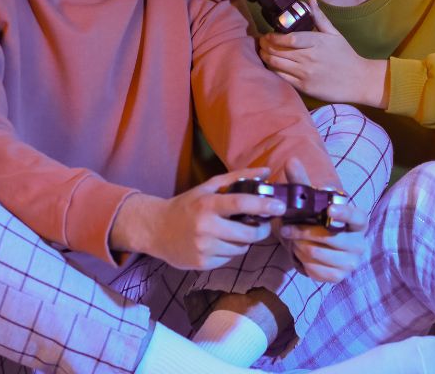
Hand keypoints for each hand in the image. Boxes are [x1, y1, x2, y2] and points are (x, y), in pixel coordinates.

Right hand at [126, 167, 286, 270]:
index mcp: (207, 204)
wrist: (156, 229)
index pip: (241, 204)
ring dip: (245, 241)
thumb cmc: (186, 205)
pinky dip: (230, 251)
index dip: (263, 205)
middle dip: (261, 231)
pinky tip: (220, 242)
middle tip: (263, 225)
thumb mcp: (208, 187)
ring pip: (241, 249)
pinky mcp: (202, 263)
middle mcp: (206, 227)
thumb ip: (238, 178)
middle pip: (247, 234)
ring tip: (236, 232)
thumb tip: (266, 171)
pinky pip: (229, 259)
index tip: (279, 206)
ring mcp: (204, 248)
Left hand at [258, 0, 388, 107]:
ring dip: (266, 57)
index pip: (289, 38)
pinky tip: (271, 65)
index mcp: (317, 42)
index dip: (274, 37)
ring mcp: (306, 74)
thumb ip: (319, 17)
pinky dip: (273, 70)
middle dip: (265, 46)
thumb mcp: (334, 34)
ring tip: (263, 52)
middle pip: (279, 51)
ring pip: (277, 64)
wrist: (358, 80)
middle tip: (261, 42)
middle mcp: (309, 58)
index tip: (268, 34)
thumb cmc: (346, 55)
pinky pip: (282, 78)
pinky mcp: (304, 87)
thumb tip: (308, 0)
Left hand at [276, 158, 368, 283]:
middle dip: (302, 232)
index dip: (344, 213)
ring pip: (318, 254)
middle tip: (286, 229)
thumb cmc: (318, 219)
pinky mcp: (340, 276)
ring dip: (299, 246)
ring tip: (294, 240)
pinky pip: (315, 270)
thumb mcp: (311, 202)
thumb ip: (302, 182)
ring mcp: (352, 262)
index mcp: (359, 221)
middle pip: (330, 238)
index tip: (329, 209)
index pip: (356, 216)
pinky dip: (302, 262)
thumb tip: (291, 161)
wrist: (321, 246)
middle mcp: (360, 242)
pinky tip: (300, 254)